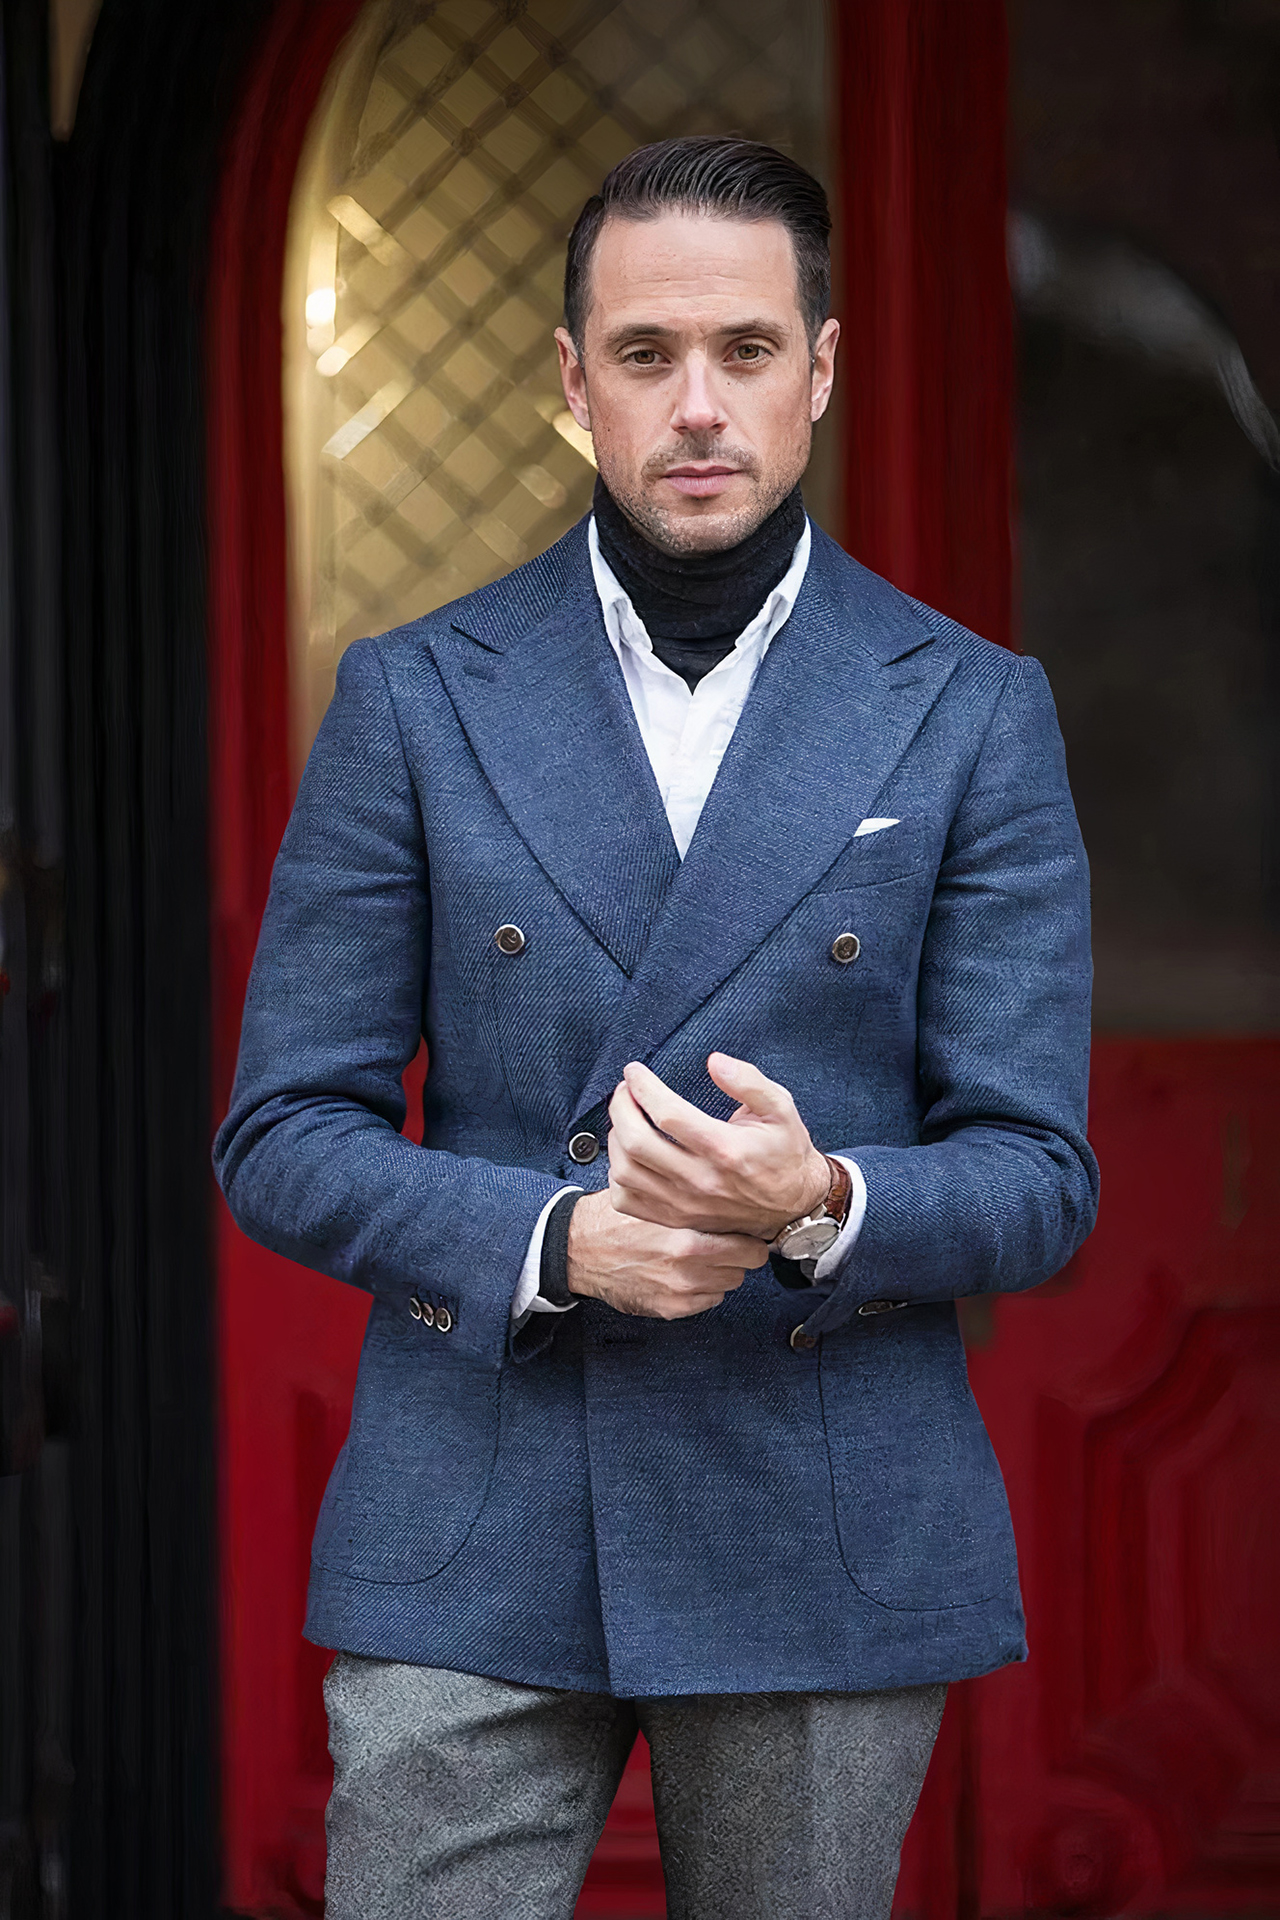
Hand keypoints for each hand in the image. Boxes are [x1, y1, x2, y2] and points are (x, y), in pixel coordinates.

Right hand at [566, 1189, 768, 1319]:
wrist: (581, 1249)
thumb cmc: (614, 1219)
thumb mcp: (656, 1197)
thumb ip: (697, 1200)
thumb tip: (734, 1197)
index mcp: (687, 1240)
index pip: (751, 1245)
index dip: (750, 1233)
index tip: (747, 1227)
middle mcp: (687, 1271)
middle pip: (745, 1266)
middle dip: (740, 1251)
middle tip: (727, 1238)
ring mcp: (680, 1294)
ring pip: (730, 1283)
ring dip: (723, 1269)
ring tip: (704, 1253)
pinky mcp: (671, 1309)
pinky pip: (709, 1299)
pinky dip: (705, 1286)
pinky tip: (689, 1270)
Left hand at [607, 1053, 831, 1240]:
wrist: (793, 1204)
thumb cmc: (784, 1151)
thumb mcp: (781, 1107)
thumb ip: (748, 1081)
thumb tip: (714, 1061)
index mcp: (725, 1149)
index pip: (667, 1114)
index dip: (643, 1086)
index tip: (635, 1071)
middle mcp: (701, 1180)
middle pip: (636, 1143)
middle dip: (621, 1107)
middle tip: (625, 1089)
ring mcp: (685, 1203)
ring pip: (626, 1172)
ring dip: (616, 1138)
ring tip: (626, 1117)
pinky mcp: (676, 1218)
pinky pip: (628, 1200)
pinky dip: (618, 1174)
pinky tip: (629, 1153)